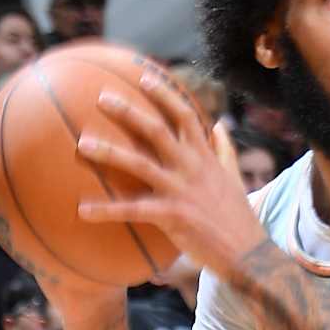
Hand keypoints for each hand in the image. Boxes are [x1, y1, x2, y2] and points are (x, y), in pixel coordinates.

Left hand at [78, 70, 260, 281]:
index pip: (185, 115)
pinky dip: (107, 210)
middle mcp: (191, 167)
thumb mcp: (234, 177)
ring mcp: (181, 190)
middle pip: (157, 130)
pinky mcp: (173, 216)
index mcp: (204, 156)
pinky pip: (133, 210)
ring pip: (140, 164)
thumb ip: (224, 150)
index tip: (144, 77)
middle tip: (101, 97)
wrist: (248, 253)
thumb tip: (220, 126)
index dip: (164, 94)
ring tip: (82, 144)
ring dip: (109, 153)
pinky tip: (83, 210)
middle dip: (129, 111)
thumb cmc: (237, 216)